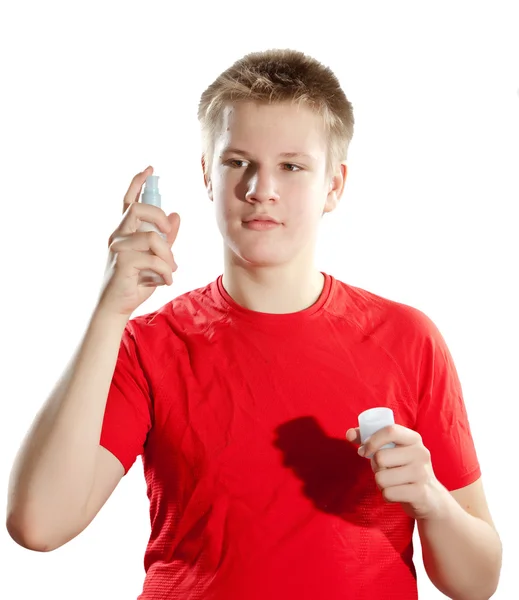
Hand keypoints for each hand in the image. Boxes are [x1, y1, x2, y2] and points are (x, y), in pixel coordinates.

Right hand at [96, 166, 180, 317]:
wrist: (116, 308)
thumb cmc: (134, 283)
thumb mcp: (155, 258)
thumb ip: (165, 238)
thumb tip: (176, 215)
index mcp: (124, 232)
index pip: (128, 201)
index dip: (137, 184)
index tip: (149, 169)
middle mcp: (118, 235)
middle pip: (138, 208)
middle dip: (159, 216)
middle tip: (168, 232)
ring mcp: (118, 247)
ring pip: (152, 237)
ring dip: (168, 255)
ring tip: (170, 269)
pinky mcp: (122, 262)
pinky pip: (155, 259)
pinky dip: (166, 272)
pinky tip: (165, 282)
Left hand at [346, 424, 447, 519]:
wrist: (431, 497)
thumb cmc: (404, 468)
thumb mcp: (393, 450)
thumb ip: (370, 440)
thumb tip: (349, 434)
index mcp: (413, 438)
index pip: (390, 430)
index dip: (372, 440)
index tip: (363, 451)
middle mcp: (420, 453)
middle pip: (380, 458)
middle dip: (375, 467)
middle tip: (385, 470)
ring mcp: (422, 473)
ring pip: (381, 478)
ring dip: (380, 483)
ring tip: (393, 482)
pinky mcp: (420, 493)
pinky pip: (388, 494)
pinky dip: (387, 496)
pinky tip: (398, 493)